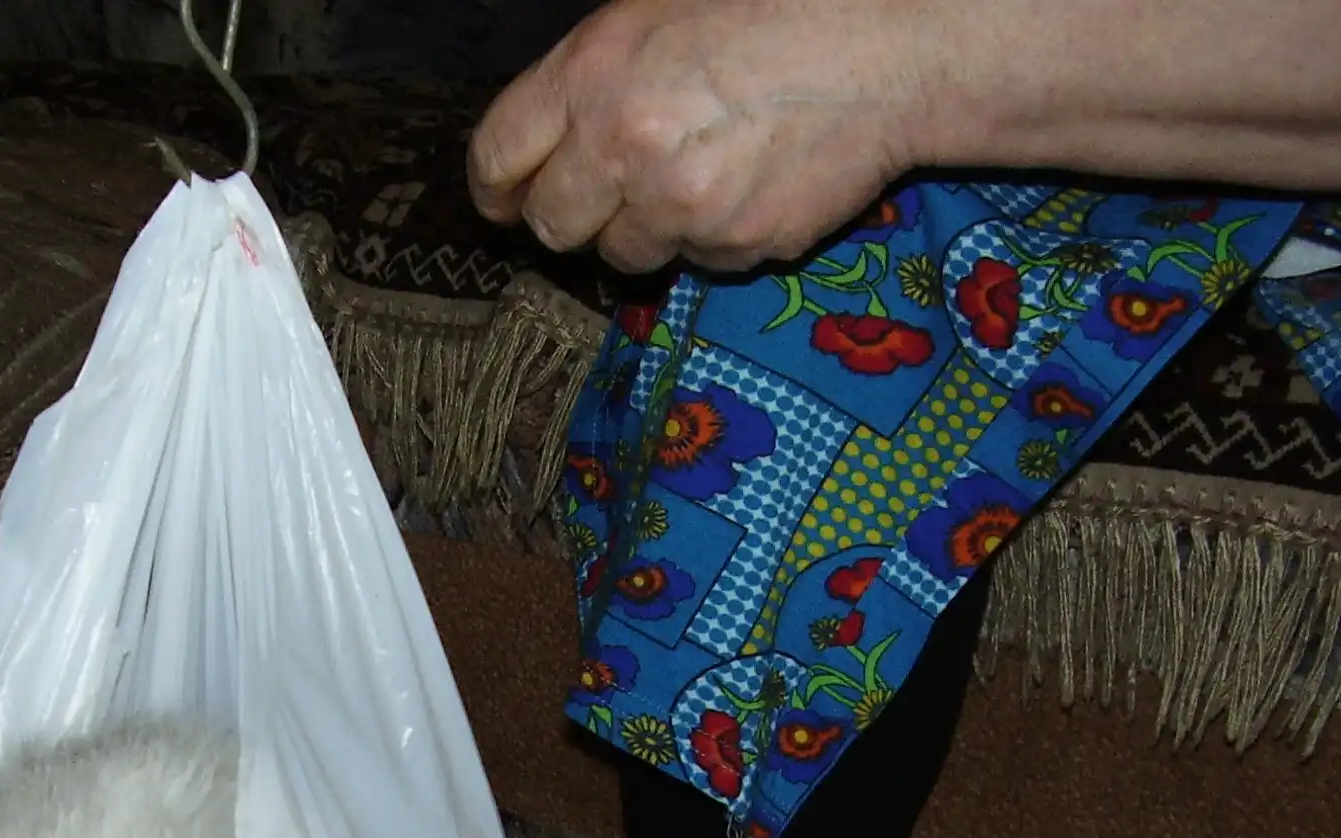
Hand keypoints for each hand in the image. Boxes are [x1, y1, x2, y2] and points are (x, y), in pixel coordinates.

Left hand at [468, 0, 947, 272]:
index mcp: (591, 75)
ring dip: (646, 227)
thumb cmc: (778, 8)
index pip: (498, 157)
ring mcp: (679, 205)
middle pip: (552, 224)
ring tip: (696, 173)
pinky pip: (695, 260)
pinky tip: (747, 182)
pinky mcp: (733, 245)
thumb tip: (546, 140)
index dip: (498, 186)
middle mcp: (622, 147)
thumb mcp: (657, 9)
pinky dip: (711, 235)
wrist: (891, 43)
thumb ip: (591, 77)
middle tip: (608, 189)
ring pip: (623, 254)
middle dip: (572, 213)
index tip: (506, 197)